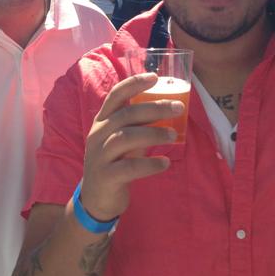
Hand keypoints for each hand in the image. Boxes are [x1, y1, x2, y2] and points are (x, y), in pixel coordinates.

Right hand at [78, 74, 183, 220]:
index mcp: (102, 121)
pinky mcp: (106, 176)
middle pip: (125, 115)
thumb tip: (169, 109)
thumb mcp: (123, 140)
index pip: (115, 96)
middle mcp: (98, 135)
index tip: (155, 76)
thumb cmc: (115, 162)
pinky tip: (164, 163)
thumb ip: (139, 126)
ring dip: (153, 134)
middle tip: (178, 107)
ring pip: (125, 138)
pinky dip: (149, 164)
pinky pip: (129, 167)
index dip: (133, 84)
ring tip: (173, 135)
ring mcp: (99, 156)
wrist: (96, 198)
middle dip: (153, 108)